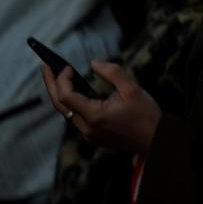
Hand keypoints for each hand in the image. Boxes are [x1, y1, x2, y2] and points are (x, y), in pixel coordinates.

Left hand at [41, 62, 160, 154]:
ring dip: (61, 94)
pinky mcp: (93, 136)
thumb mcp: (133, 89)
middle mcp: (87, 128)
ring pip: (66, 112)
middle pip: (59, 105)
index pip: (66, 96)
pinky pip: (76, 118)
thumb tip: (94, 63)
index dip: (62, 79)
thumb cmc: (146, 115)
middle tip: (46, 67)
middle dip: (51, 85)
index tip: (67, 67)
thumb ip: (112, 73)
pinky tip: (76, 93)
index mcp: (95, 115)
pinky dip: (72, 104)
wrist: (155, 140)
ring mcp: (88, 134)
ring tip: (60, 77)